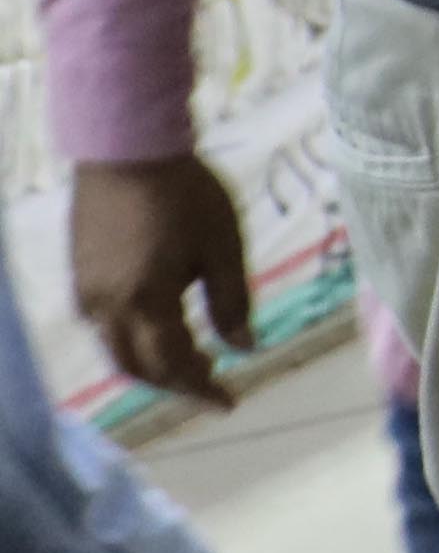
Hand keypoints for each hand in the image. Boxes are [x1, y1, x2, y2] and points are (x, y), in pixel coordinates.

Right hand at [66, 155, 254, 407]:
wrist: (127, 149)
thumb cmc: (185, 194)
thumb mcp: (224, 248)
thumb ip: (232, 303)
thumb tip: (246, 349)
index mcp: (146, 302)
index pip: (174, 365)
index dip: (202, 389)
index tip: (229, 403)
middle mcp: (106, 306)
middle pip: (137, 368)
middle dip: (174, 384)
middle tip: (211, 386)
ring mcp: (86, 291)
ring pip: (115, 350)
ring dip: (150, 366)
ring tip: (191, 362)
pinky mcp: (78, 275)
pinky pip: (102, 326)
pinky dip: (131, 342)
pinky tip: (158, 330)